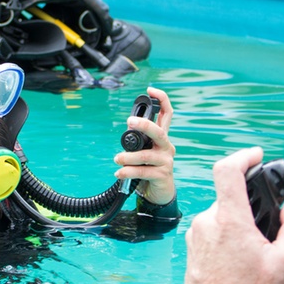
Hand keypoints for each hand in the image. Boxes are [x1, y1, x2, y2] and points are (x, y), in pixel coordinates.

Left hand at [114, 87, 175, 204]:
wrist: (157, 193)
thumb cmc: (147, 169)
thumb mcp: (142, 152)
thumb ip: (137, 141)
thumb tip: (128, 130)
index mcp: (162, 138)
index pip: (167, 115)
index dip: (161, 100)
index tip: (150, 90)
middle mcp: (166, 147)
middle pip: (159, 132)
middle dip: (145, 124)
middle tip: (130, 121)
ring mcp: (166, 161)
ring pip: (146, 155)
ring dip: (128, 157)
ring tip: (117, 159)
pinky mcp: (162, 176)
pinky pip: (143, 171)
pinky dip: (128, 172)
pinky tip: (119, 173)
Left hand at [184, 147, 283, 283]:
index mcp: (230, 219)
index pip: (228, 170)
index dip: (243, 156)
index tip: (256, 156)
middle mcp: (208, 220)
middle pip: (232, 197)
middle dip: (251, 208)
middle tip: (266, 232)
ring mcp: (197, 232)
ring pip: (223, 214)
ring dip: (240, 224)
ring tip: (253, 252)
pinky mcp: (192, 244)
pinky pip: (213, 229)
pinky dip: (228, 235)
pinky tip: (238, 258)